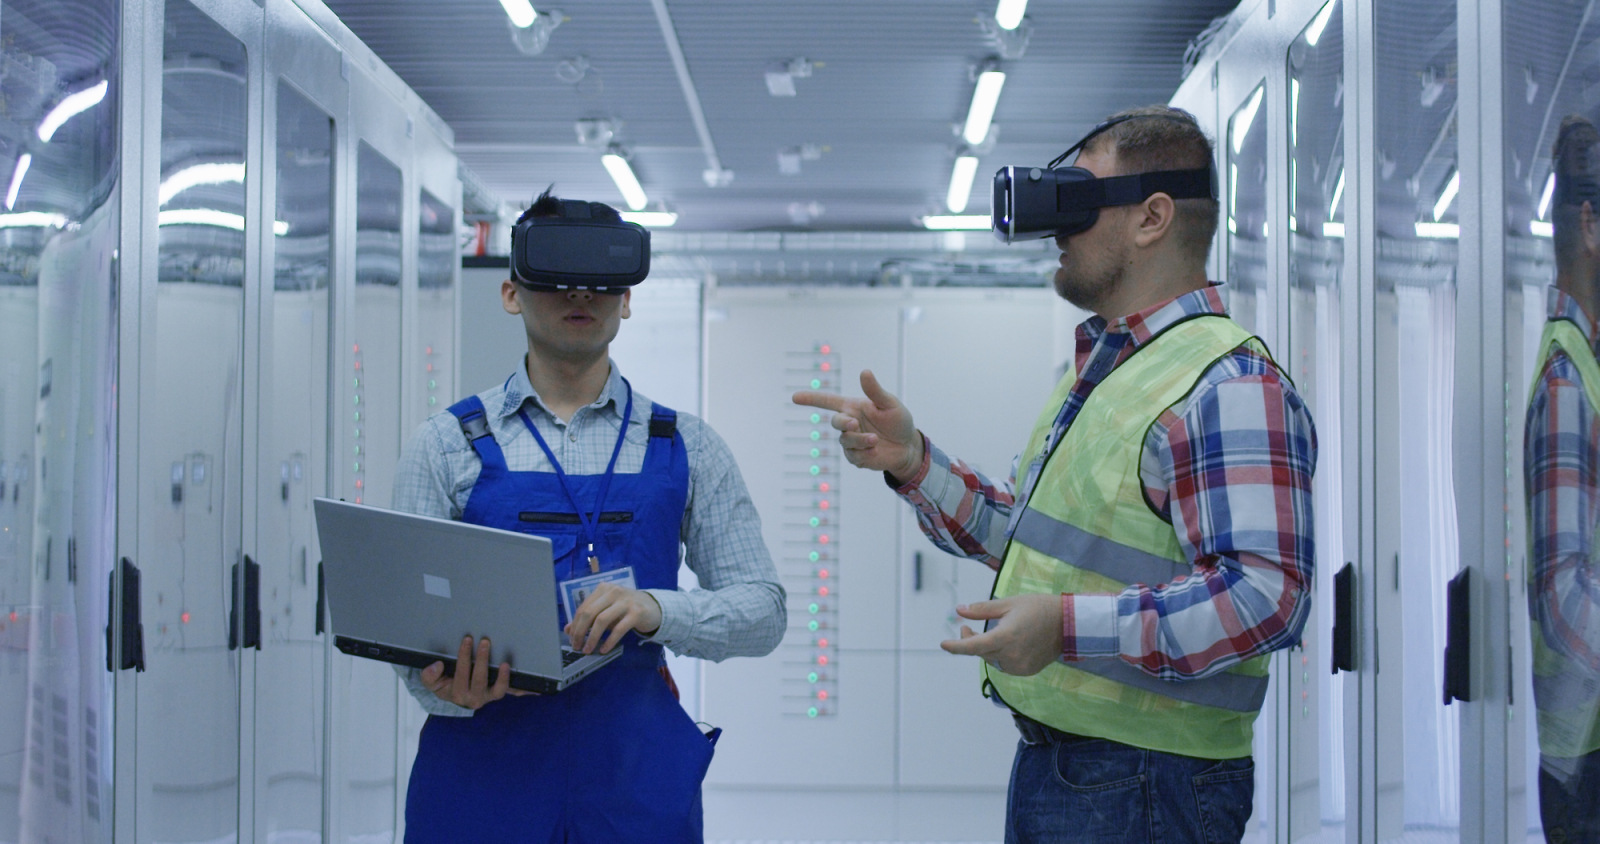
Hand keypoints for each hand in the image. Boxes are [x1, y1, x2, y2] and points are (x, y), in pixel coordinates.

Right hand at [422, 635, 525, 707]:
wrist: (454, 696)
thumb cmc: (444, 684)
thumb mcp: (432, 682)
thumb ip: (429, 675)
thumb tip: (436, 666)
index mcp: (457, 693)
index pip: (462, 673)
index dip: (465, 656)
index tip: (467, 640)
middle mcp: (474, 698)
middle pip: (480, 680)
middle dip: (482, 660)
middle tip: (485, 642)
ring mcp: (488, 696)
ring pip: (498, 690)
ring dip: (503, 677)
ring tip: (505, 663)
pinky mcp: (498, 692)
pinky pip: (511, 692)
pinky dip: (523, 690)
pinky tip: (534, 686)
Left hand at [565, 583, 661, 654]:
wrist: (654, 607)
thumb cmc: (626, 609)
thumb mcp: (606, 610)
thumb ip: (588, 618)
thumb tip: (568, 629)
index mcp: (603, 589)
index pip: (583, 608)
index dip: (575, 625)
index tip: (572, 639)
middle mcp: (613, 591)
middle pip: (589, 613)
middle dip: (580, 632)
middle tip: (577, 646)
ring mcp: (626, 601)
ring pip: (601, 620)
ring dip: (592, 638)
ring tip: (588, 650)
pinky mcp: (637, 612)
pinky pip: (619, 629)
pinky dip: (609, 641)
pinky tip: (604, 649)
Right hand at [792, 369, 922, 482]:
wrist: (908, 447)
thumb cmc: (899, 421)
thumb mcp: (890, 404)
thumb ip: (875, 391)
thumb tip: (864, 372)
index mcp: (853, 407)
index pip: (828, 401)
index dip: (811, 399)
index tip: (795, 397)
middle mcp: (849, 423)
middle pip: (836, 422)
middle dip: (843, 423)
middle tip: (854, 423)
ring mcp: (851, 442)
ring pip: (845, 441)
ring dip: (860, 440)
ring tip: (875, 440)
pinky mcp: (856, 457)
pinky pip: (853, 456)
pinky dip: (865, 453)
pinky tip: (876, 451)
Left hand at [939, 595, 1063, 676]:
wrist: (1069, 624)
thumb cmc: (1038, 608)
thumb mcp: (1008, 603)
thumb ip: (981, 610)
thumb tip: (959, 610)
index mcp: (1005, 637)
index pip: (972, 647)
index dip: (956, 646)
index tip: (943, 644)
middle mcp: (1011, 656)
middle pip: (980, 653)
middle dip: (970, 641)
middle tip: (966, 627)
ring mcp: (1020, 666)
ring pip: (992, 660)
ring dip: (985, 649)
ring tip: (986, 633)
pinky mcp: (1027, 671)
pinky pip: (1004, 665)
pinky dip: (999, 656)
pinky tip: (1003, 644)